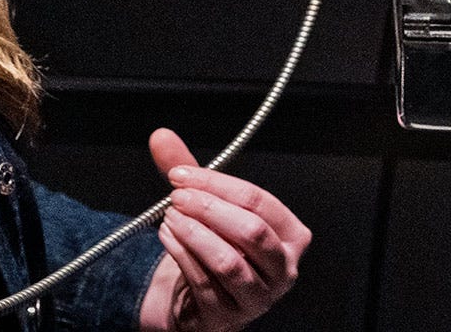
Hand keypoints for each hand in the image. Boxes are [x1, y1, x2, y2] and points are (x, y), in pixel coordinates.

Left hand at [137, 129, 310, 331]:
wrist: (201, 298)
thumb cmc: (216, 245)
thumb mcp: (209, 206)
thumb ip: (190, 172)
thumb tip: (161, 137)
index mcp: (290, 235)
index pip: (258, 201)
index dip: (217, 184)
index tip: (181, 174)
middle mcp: (282, 269)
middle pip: (251, 231)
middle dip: (209, 208)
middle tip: (177, 196)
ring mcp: (258, 297)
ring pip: (228, 262)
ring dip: (194, 234)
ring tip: (170, 217)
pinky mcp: (230, 316)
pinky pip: (205, 283)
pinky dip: (182, 255)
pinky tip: (168, 237)